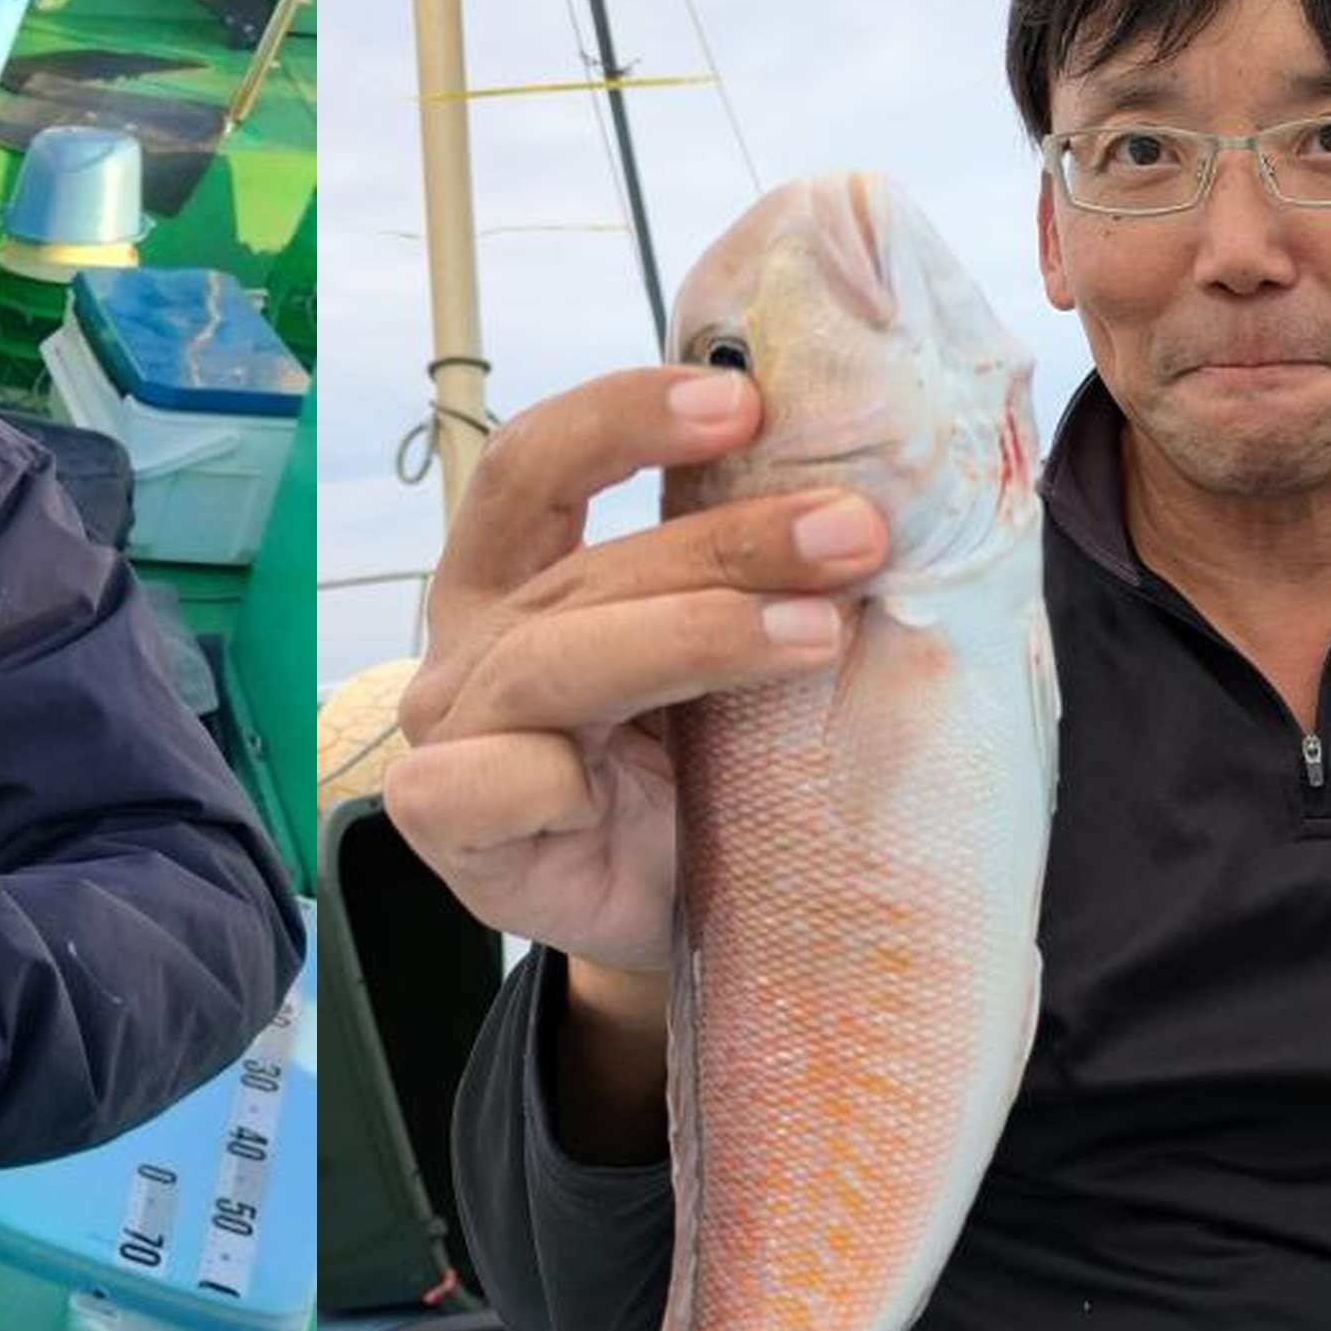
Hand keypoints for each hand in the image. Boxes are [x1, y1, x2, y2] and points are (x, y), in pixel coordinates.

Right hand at [387, 364, 885, 977]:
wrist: (683, 928)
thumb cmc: (704, 778)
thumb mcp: (726, 662)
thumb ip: (753, 582)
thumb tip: (879, 496)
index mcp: (518, 573)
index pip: (536, 464)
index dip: (623, 418)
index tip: (745, 402)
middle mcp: (474, 642)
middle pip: (581, 567)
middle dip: (726, 541)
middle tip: (852, 530)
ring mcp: (454, 734)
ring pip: (553, 663)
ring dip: (691, 636)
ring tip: (817, 636)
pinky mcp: (451, 829)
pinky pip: (483, 785)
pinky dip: (547, 776)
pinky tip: (610, 785)